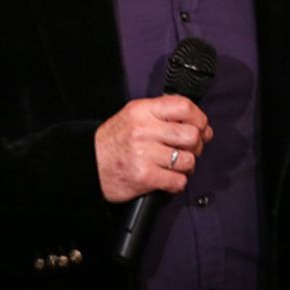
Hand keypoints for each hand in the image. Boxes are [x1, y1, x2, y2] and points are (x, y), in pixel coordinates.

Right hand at [94, 95, 213, 202]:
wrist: (88, 165)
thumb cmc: (114, 141)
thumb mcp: (134, 116)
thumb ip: (164, 115)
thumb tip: (202, 126)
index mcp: (142, 110)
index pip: (183, 106)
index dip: (199, 117)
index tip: (201, 126)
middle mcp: (144, 129)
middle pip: (190, 135)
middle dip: (196, 145)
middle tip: (189, 149)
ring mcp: (144, 154)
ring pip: (187, 160)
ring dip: (187, 166)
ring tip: (176, 165)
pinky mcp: (144, 177)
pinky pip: (177, 181)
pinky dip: (177, 182)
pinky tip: (168, 178)